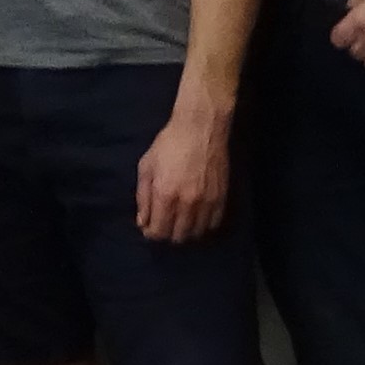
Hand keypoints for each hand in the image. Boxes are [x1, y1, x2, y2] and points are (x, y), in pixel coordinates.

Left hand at [134, 93, 234, 243]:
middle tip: (164, 224)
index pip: (158, 231)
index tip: (149, 227)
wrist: (201, 128)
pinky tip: (197, 217)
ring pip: (196, 233)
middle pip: (178, 236)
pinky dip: (203, 225)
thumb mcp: (146, 166)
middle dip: (167, 234)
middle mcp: (187, 203)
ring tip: (180, 222)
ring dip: (186, 231)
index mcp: (165, 195)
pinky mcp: (221, 197)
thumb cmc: (169, 144)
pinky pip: (213, 223)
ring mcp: (207, 202)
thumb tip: (142, 222)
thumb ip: (143, 197)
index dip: (151, 233)